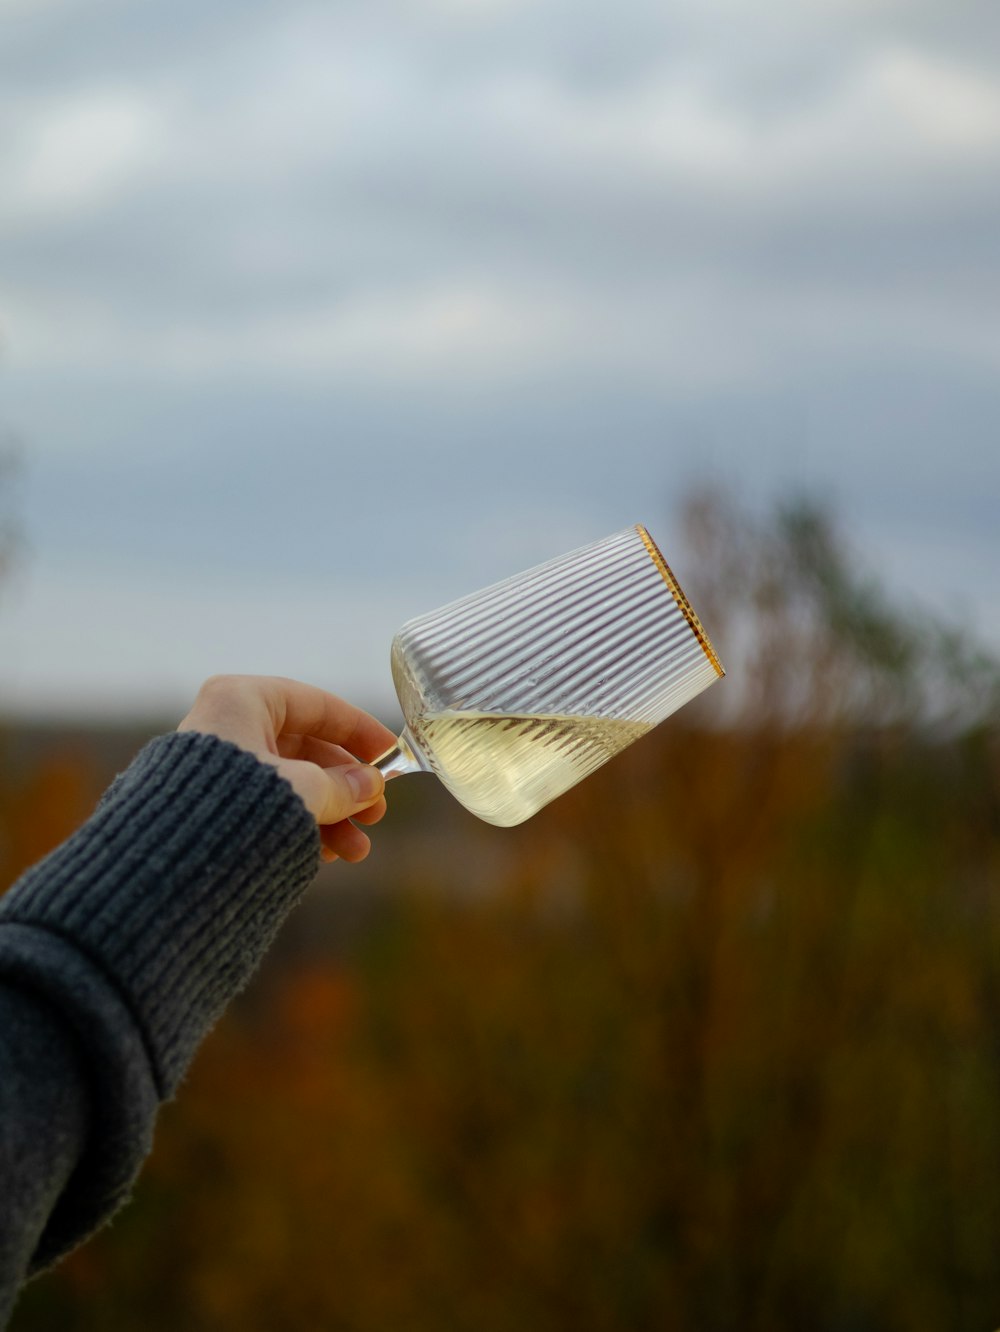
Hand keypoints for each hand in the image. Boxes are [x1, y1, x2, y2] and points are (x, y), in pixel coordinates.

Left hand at [177, 675, 394, 863]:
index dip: (360, 731)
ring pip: (291, 783)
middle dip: (346, 787)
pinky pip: (269, 806)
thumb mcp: (304, 791)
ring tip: (355, 851)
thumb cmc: (234, 808)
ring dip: (330, 815)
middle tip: (375, 815)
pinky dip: (300, 825)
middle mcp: (229, 725)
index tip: (393, 756)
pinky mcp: (211, 803)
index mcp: (243, 699)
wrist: (165, 863)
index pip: (317, 705)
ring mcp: (219, 766)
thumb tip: (371, 785)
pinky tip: (326, 854)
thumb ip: (343, 786)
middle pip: (307, 749)